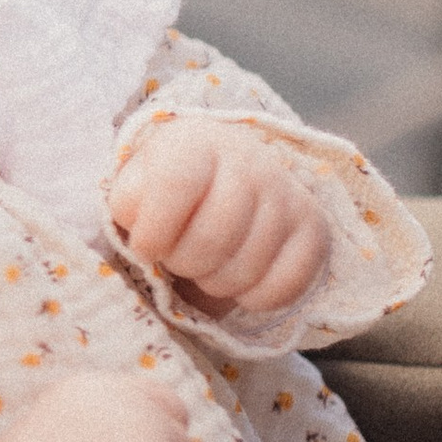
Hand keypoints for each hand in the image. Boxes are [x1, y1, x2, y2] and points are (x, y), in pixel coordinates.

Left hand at [107, 116, 329, 320]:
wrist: (223, 174)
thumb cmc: (169, 190)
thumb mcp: (136, 185)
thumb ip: (128, 202)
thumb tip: (142, 225)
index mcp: (197, 143)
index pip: (176, 185)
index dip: (155, 230)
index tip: (145, 248)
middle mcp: (251, 162)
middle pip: (214, 237)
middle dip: (183, 262)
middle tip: (176, 257)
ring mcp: (287, 195)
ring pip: (247, 268)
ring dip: (214, 282)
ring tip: (204, 266)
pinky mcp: (313, 228)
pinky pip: (285, 284)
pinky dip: (254, 297)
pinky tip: (238, 280)